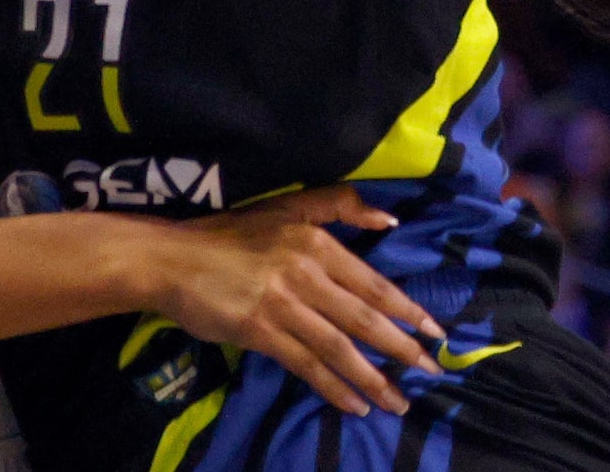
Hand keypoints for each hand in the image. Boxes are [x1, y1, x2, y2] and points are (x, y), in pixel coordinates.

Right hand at [151, 184, 442, 418]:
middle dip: (402, 348)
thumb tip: (389, 217)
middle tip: (433, 370)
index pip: (371, 281)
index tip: (434, 330)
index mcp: (314, 240)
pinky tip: (356, 404)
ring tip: (400, 401)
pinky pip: (306, 365)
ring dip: (373, 377)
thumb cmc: (233, 234)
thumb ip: (337, 205)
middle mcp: (304, 271)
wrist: (175, 259)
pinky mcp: (259, 332)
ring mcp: (282, 304)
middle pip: (363, 317)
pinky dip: (334, 387)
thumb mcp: (286, 207)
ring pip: (339, 347)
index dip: (405, 308)